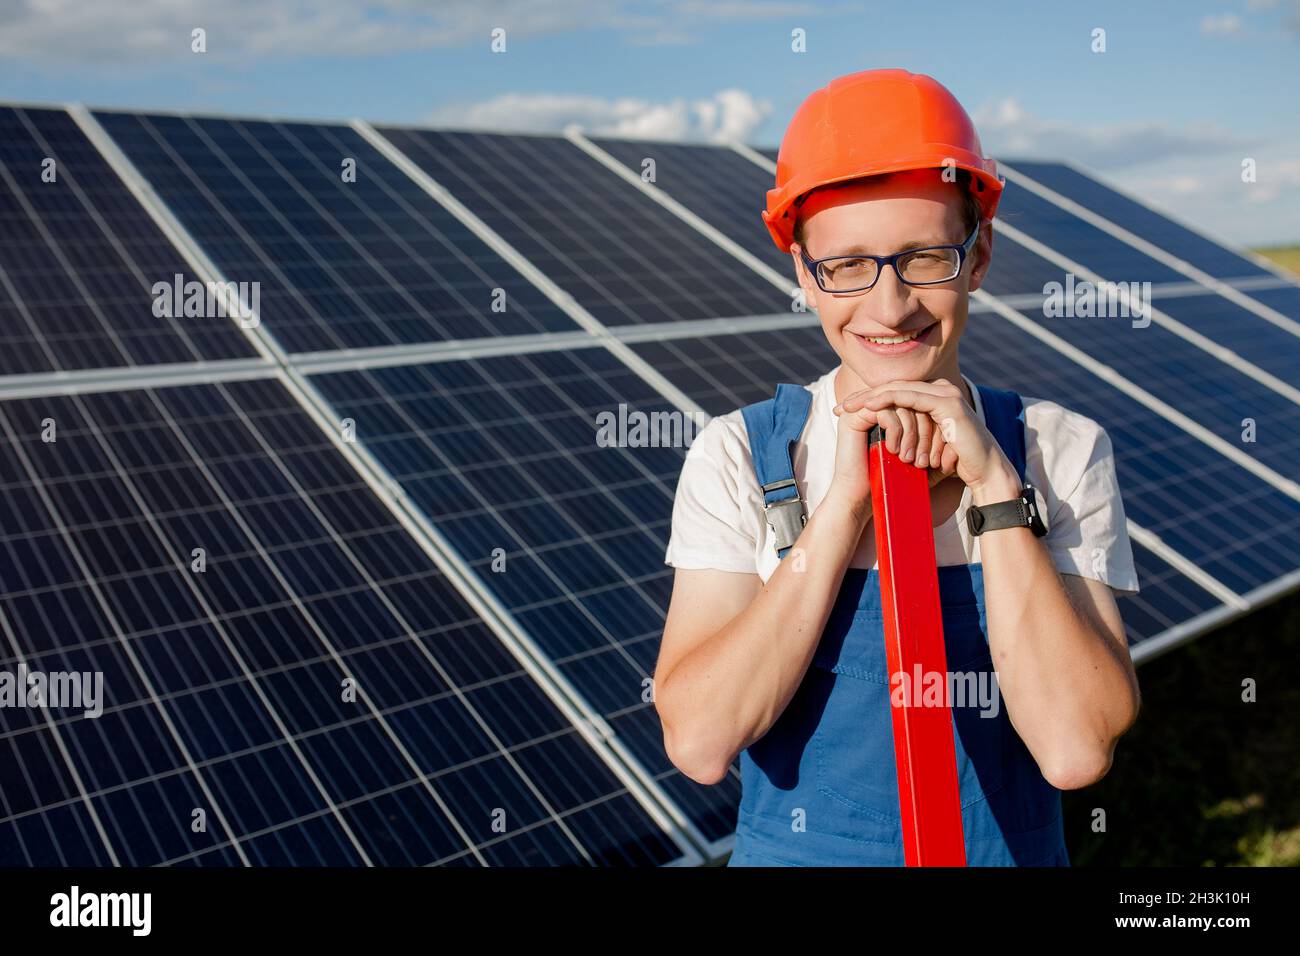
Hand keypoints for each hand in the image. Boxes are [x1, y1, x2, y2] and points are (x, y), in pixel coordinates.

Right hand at [829, 390, 956, 526]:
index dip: (932, 429)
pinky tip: (895, 452)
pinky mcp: (853, 418)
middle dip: (924, 432)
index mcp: (892, 413)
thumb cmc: (892, 482)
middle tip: (925, 460)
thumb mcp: (918, 458)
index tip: (937, 457)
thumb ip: (932, 442)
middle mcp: (877, 408)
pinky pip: (886, 413)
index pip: (921, 407)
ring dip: (912, 434)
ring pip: (901, 406)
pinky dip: (897, 432)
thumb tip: (956, 436)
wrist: (864, 499)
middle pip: (913, 403)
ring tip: (911, 460)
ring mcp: (863, 410)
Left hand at [835, 378, 1017, 495]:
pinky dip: (888, 400)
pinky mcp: (947, 402)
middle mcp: (939, 391)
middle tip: (839, 407)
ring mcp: (944, 394)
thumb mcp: (923, 447)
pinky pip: (910, 397)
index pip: (894, 394)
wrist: (984, 473)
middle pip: (893, 389)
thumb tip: (882, 440)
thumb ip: (907, 437)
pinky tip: (869, 405)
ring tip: (848, 406)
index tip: (844, 412)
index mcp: (933, 399)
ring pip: (898, 389)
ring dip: (870, 398)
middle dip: (863, 397)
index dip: (867, 401)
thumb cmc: (954, 465)